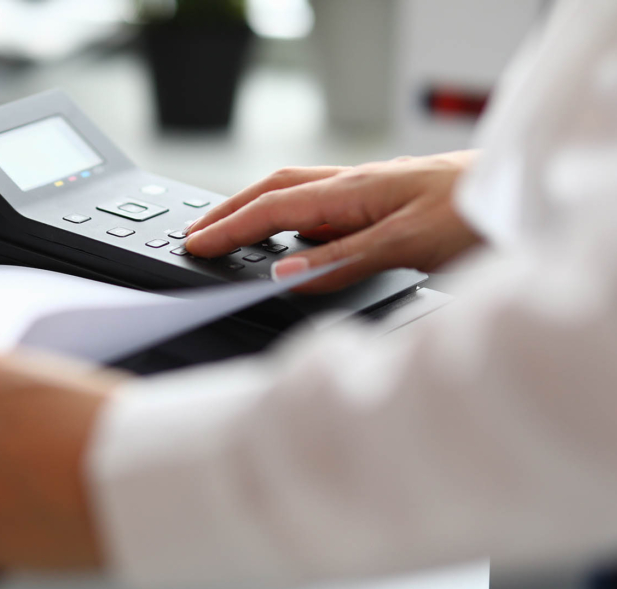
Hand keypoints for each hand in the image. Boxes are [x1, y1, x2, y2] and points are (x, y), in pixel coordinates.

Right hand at [185, 152, 482, 292]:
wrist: (518, 195)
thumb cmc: (474, 212)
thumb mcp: (406, 244)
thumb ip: (343, 259)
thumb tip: (286, 276)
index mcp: (352, 190)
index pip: (273, 209)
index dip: (230, 228)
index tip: (197, 246)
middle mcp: (353, 185)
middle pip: (273, 190)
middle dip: (229, 211)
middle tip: (197, 233)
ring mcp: (366, 193)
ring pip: (295, 196)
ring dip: (255, 212)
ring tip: (229, 233)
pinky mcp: (380, 204)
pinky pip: (321, 210)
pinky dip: (290, 222)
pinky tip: (290, 240)